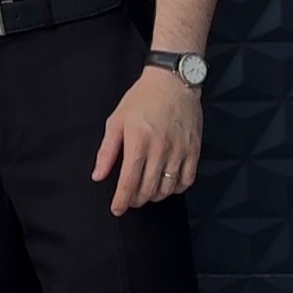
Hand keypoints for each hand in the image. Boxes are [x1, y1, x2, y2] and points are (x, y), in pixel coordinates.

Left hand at [92, 66, 201, 215]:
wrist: (173, 82)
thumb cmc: (141, 99)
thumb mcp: (117, 120)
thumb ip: (107, 150)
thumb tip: (98, 176)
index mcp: (138, 142)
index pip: (128, 182)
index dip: (121, 200)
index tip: (116, 209)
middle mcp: (160, 149)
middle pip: (148, 189)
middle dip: (136, 200)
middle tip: (129, 199)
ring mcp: (180, 151)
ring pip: (167, 189)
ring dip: (154, 197)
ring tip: (146, 192)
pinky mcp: (194, 150)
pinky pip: (186, 181)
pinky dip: (175, 189)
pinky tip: (166, 185)